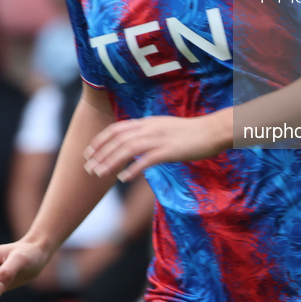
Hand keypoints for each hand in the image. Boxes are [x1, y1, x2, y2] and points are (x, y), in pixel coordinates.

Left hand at [84, 110, 231, 182]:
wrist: (212, 131)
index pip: (117, 129)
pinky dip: (132, 169)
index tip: (88, 152)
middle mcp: (149, 128)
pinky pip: (146, 160)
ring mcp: (159, 139)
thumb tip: (135, 144)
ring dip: (111, 162)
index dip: (100, 140)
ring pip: (127, 149)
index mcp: (147, 122)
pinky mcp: (169, 151)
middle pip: (118, 140)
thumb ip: (149, 134)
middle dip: (100, 154)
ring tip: (100, 174)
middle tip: (89, 169)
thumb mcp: (165, 128)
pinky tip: (124, 178)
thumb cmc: (191, 133)